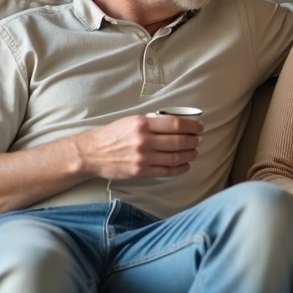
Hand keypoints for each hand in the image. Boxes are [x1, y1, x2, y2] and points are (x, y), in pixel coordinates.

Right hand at [75, 115, 201, 179]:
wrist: (92, 153)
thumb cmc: (113, 135)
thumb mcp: (131, 121)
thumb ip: (153, 122)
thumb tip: (177, 122)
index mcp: (142, 124)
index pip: (176, 124)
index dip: (192, 126)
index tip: (199, 127)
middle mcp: (144, 141)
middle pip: (179, 141)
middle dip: (194, 140)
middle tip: (199, 139)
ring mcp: (143, 158)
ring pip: (176, 157)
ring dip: (190, 154)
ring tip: (194, 152)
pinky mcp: (141, 172)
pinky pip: (167, 171)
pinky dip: (180, 168)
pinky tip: (185, 165)